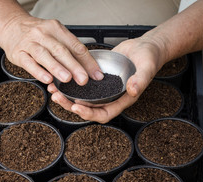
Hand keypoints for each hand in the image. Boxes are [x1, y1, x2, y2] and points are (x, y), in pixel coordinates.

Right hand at [0, 14, 102, 84]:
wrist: (11, 26)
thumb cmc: (36, 34)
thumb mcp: (54, 36)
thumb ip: (70, 51)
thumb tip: (89, 70)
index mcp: (57, 29)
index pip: (75, 46)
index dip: (87, 61)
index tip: (95, 75)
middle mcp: (44, 34)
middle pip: (61, 50)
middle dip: (74, 66)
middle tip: (83, 79)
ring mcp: (30, 43)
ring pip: (44, 55)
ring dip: (57, 68)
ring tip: (67, 79)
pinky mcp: (18, 53)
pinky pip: (29, 63)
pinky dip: (38, 71)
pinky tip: (47, 79)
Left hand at [48, 36, 165, 123]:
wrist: (144, 47)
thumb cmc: (149, 58)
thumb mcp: (147, 68)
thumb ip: (140, 80)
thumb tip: (132, 90)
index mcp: (122, 100)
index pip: (104, 114)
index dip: (89, 113)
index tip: (76, 107)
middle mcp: (110, 97)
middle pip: (88, 109)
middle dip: (71, 105)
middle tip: (57, 97)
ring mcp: (102, 89)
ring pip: (81, 98)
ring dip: (67, 96)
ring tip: (53, 90)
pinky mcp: (96, 79)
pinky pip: (81, 85)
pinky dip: (70, 84)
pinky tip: (58, 78)